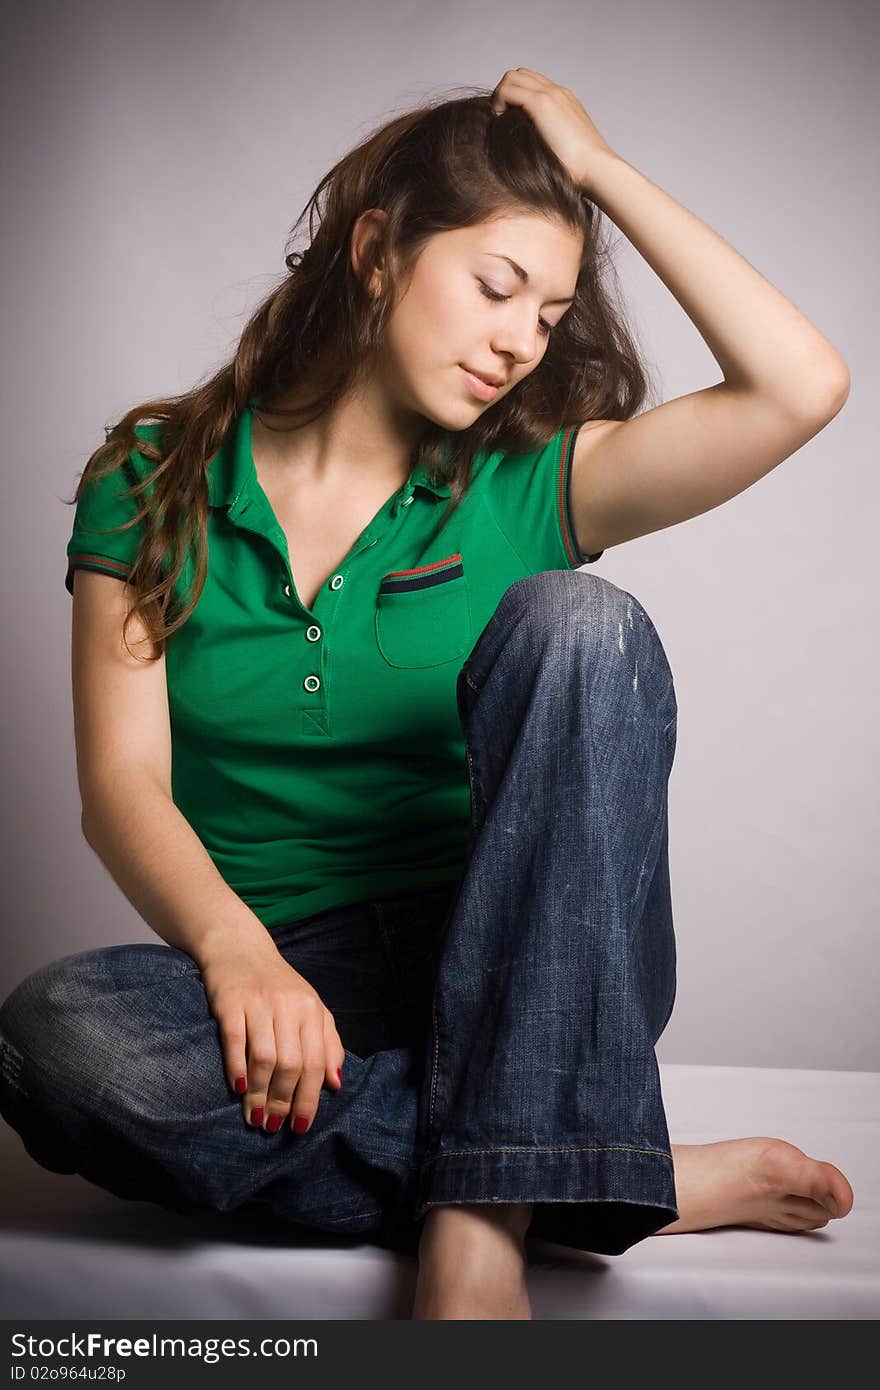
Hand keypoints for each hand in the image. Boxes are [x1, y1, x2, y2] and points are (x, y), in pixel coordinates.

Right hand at [199, 932, 344, 1133]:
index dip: (309, 1098)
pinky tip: (238, 1089)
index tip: (301, 1126)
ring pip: (264, 1056)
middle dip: (283, 1101)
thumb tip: (336, 1084)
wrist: (239, 948)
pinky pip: (235, 1040)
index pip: (316, 1062)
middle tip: (274, 1126)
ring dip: (259, 1093)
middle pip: (291, 1064)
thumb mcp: (311, 1008)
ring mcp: (258, 1003)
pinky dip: (237, 1067)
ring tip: (255, 1117)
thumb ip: (327, 1043)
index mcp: (311, 1010)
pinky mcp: (230, 1002)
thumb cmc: (278, 986)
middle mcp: (288, 1006)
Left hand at [489, 67, 617, 193]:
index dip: (516, 96)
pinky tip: (499, 122)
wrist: (596, 168)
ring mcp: (550, 94)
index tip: (508, 120)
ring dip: (500, 96)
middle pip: (520, 74)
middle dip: (505, 93)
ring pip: (512, 77)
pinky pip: (508, 90)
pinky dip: (498, 102)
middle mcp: (557, 92)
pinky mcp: (541, 103)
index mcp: (564, 100)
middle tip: (500, 118)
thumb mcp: (564, 147)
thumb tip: (530, 148)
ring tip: (500, 120)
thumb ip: (550, 139)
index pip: (533, 82)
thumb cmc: (581, 169)